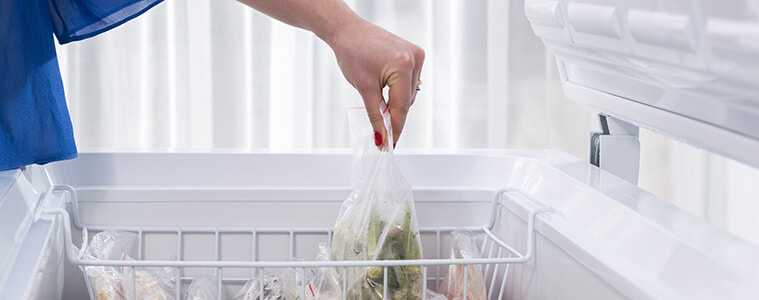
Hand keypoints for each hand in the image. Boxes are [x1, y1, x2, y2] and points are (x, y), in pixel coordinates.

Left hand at [236, 0, 423, 146]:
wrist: (347, 30)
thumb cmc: (352, 53)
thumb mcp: (364, 88)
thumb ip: (375, 116)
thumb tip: (381, 140)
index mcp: (403, 66)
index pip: (401, 107)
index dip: (394, 129)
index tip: (389, 146)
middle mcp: (414, 59)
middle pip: (407, 102)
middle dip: (393, 116)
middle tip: (381, 135)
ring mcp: (416, 55)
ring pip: (409, 93)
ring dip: (395, 103)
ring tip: (378, 106)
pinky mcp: (414, 54)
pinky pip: (409, 82)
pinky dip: (398, 91)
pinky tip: (386, 92)